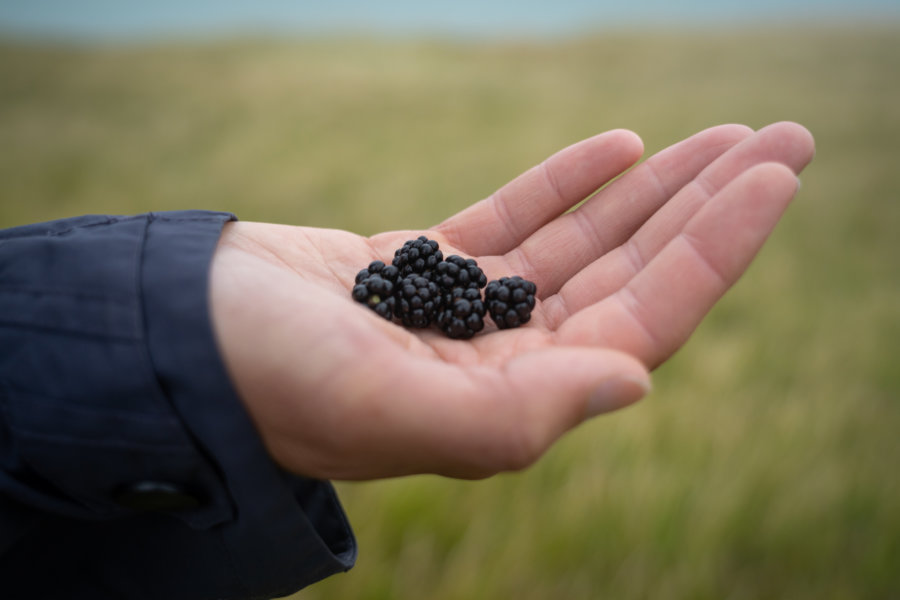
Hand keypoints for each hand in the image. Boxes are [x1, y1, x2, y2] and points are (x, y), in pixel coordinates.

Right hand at [209, 122, 814, 480]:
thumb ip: (518, 411)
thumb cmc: (274, 380)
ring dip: (652, 189)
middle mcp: (501, 359)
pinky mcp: (422, 268)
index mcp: (509, 399)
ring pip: (582, 243)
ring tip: (721, 137)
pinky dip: (565, 182)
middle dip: (707, 208)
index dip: (715, 248)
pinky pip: (512, 219)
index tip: (774, 177)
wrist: (183, 341)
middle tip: (780, 140)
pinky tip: (620, 147)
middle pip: (630, 273)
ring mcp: (465, 311)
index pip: (643, 318)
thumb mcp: (393, 408)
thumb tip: (637, 377)